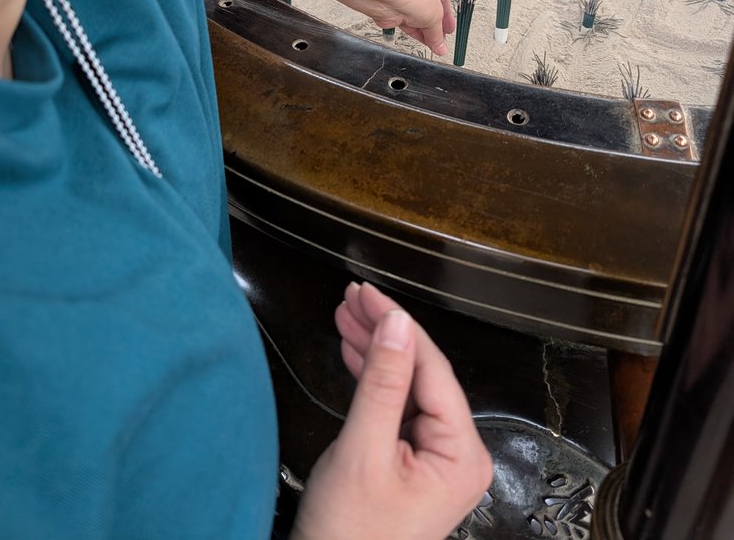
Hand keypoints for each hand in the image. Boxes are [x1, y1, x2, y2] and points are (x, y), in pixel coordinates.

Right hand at [290, 283, 491, 539]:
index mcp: (462, 454)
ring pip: (407, 384)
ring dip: (375, 349)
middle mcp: (459, 453)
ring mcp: (437, 458)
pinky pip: (397, 406)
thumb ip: (383, 383)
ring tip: (345, 314)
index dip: (398, 324)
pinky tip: (353, 351)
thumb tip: (397, 321)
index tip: (366, 292)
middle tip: (350, 296)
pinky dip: (373, 377)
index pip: (433, 369)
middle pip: (422, 372)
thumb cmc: (349, 532)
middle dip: (384, 331)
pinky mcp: (414, 461)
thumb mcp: (364, 450)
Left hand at [372, 0, 454, 56]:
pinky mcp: (394, 12)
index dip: (447, 17)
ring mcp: (404, 0)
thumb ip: (438, 33)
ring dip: (427, 34)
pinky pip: (407, 25)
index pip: (442, 0)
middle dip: (436, 28)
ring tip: (435, 46)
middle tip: (441, 40)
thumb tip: (441, 45)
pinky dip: (416, 34)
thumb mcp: (435, 16)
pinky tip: (424, 42)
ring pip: (418, 20)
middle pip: (429, 11)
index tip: (449, 30)